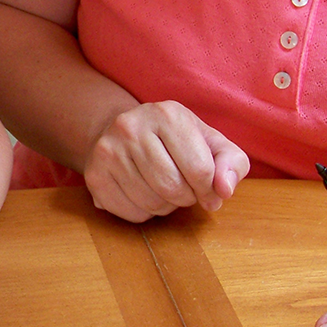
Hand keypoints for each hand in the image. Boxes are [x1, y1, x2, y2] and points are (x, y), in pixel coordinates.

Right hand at [82, 100, 249, 221]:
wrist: (124, 132)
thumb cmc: (176, 141)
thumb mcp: (210, 142)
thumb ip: (231, 163)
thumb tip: (224, 190)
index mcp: (167, 114)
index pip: (200, 169)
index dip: (209, 189)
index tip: (208, 190)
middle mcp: (131, 127)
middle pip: (173, 189)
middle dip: (186, 197)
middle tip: (183, 188)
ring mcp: (108, 151)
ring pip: (152, 204)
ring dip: (166, 206)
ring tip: (162, 189)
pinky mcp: (94, 175)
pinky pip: (131, 213)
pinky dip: (144, 213)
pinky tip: (143, 193)